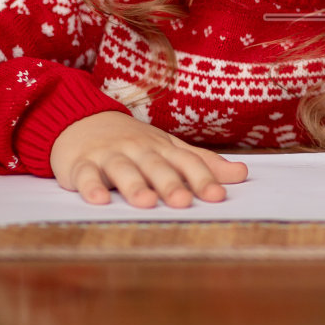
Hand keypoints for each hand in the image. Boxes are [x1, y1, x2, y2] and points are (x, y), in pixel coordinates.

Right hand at [49, 112, 248, 207]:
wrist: (81, 121)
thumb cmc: (134, 143)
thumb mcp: (169, 149)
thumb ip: (204, 163)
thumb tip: (243, 174)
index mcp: (163, 148)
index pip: (186, 161)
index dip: (202, 178)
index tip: (218, 197)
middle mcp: (138, 149)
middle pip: (156, 166)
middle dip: (170, 184)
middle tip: (183, 202)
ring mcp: (109, 155)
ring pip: (122, 169)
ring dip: (133, 185)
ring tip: (146, 203)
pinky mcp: (81, 163)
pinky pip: (85, 174)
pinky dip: (90, 186)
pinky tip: (98, 200)